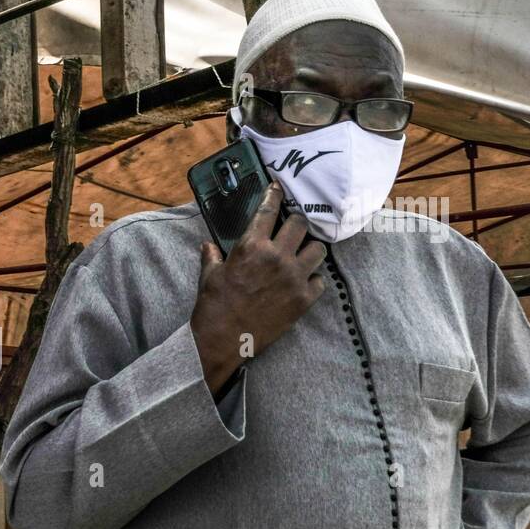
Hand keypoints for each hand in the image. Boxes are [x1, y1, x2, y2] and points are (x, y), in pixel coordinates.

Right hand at [189, 183, 326, 394]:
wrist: (222, 341)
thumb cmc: (213, 307)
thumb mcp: (208, 277)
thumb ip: (212, 257)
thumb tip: (209, 246)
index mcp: (251, 246)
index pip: (269, 210)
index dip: (276, 195)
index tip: (279, 187)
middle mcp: (277, 257)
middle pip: (301, 224)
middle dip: (297, 224)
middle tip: (293, 229)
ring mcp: (293, 278)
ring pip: (318, 249)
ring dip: (310, 249)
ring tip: (303, 254)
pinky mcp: (303, 299)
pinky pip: (321, 280)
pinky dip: (314, 279)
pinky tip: (304, 282)